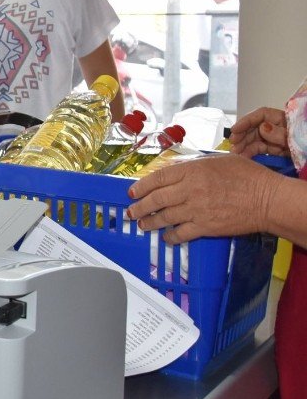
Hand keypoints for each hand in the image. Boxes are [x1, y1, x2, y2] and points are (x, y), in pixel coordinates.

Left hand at [126, 153, 275, 243]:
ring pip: (165, 217)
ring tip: (142, 225)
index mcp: (191, 171)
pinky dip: (171, 237)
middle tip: (131, 211)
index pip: (157, 178)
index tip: (132, 192)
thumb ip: (193, 165)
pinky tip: (166, 237)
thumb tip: (175, 170)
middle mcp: (189, 190)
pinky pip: (181, 234)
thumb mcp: (216, 160)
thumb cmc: (247, 176)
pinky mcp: (205, 227)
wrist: (267, 199)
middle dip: (140, 207)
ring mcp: (196, 210)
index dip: (141, 186)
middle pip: (156, 199)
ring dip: (150, 222)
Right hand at [229, 106, 288, 157]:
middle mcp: (276, 127)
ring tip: (235, 154)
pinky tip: (243, 158)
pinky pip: (258, 149)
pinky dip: (250, 153)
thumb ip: (279, 133)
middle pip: (254, 127)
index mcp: (282, 119)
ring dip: (243, 146)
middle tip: (232, 145)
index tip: (234, 130)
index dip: (246, 121)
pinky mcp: (274, 149)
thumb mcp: (295, 138)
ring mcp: (274, 138)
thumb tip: (262, 127)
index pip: (261, 115)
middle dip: (242, 136)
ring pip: (254, 139)